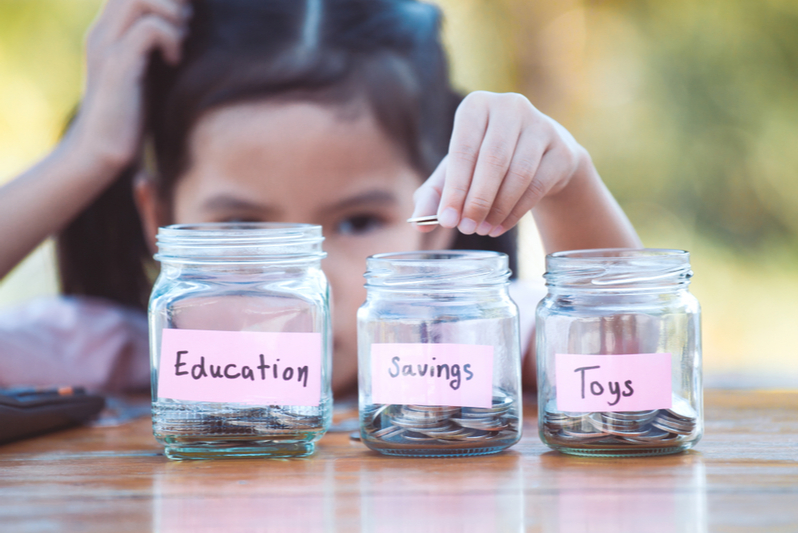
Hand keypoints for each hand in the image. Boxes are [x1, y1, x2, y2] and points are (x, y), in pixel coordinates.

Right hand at [67, 0, 190, 174]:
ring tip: (182, 38)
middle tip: (186, 24)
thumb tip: (186, 24)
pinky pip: (149, 30)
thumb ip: (153, 46)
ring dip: (172, 13)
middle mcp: (103, 31)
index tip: (185, 15)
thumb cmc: (128, 117)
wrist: (99, 153)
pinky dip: (171, 38)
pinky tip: (175, 60)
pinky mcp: (118, 67)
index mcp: (107, 30)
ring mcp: (108, 47)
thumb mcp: (143, 72)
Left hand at [412, 91, 586, 236]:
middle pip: (492, 160)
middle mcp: (510, 107)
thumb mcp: (457, 172)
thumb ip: (434, 194)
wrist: (540, 157)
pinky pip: (537, 186)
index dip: (454, 188)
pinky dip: (516, 211)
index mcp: (477, 105)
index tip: (447, 220)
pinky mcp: (562, 150)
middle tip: (466, 228)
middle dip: (477, 200)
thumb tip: (418, 222)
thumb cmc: (486, 161)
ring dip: (497, 208)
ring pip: (518, 174)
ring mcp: (541, 126)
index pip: (463, 149)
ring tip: (482, 229)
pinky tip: (500, 226)